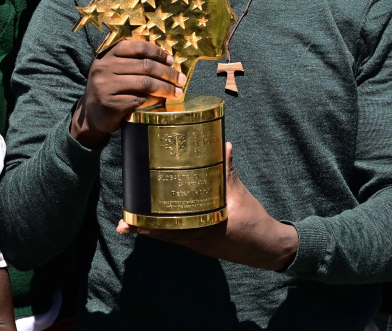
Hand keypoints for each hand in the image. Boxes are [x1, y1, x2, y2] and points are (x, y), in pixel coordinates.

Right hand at [70, 40, 186, 146]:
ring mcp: (106, 86)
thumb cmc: (109, 87)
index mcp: (108, 54)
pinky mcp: (112, 104)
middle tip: (181, 79)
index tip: (172, 60)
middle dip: (168, 72)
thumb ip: (133, 61)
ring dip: (165, 88)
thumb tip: (168, 60)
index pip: (138, 47)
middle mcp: (105, 68)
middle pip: (145, 66)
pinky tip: (162, 101)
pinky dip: (155, 100)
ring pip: (145, 83)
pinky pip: (141, 99)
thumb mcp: (114, 68)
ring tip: (177, 92)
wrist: (91, 113)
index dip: (158, 53)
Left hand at [118, 142, 299, 270]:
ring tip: (129, 224)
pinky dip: (164, 231)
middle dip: (143, 229)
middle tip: (123, 222)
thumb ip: (228, 170)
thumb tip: (222, 144)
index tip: (133, 221)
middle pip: (164, 235)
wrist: (267, 247)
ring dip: (150, 230)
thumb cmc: (254, 222)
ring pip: (168, 238)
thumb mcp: (241, 195)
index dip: (152, 225)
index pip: (173, 229)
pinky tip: (153, 225)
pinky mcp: (201, 243)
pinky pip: (178, 238)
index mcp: (207, 228)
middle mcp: (199, 239)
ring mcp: (199, 244)